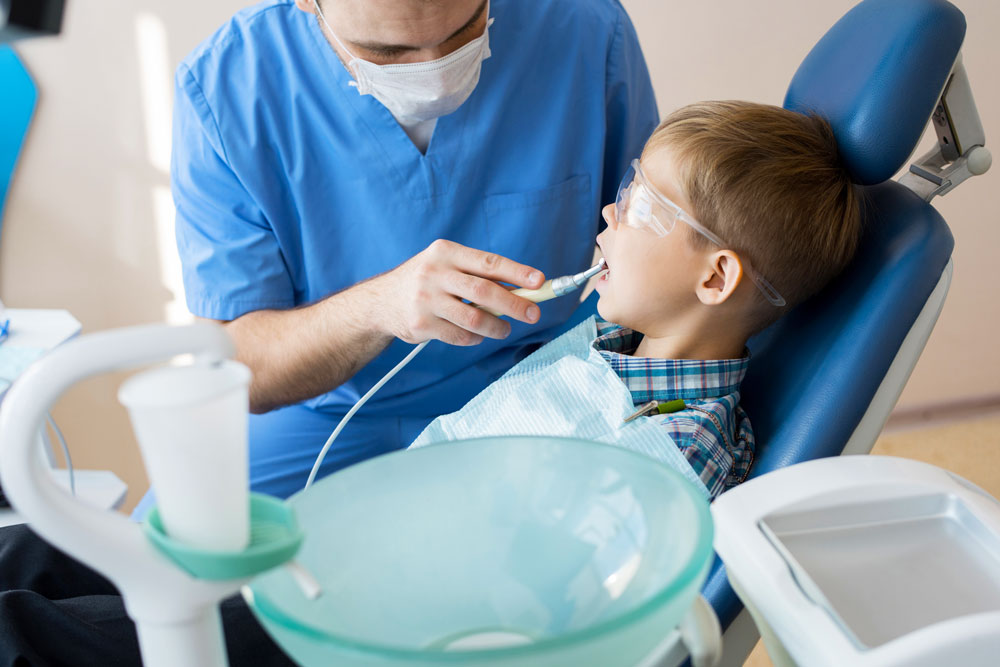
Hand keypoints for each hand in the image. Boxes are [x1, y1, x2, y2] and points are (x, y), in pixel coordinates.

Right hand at [369, 240, 545, 345]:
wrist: (381, 302)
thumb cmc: (426, 282)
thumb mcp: (446, 266)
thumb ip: (478, 275)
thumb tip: (524, 289)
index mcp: (445, 252)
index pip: (489, 262)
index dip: (517, 272)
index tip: (540, 281)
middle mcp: (434, 273)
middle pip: (485, 291)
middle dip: (515, 304)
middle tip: (534, 314)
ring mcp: (426, 299)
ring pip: (474, 317)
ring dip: (497, 327)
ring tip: (505, 329)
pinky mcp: (421, 324)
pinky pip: (460, 335)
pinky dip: (475, 338)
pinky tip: (477, 334)